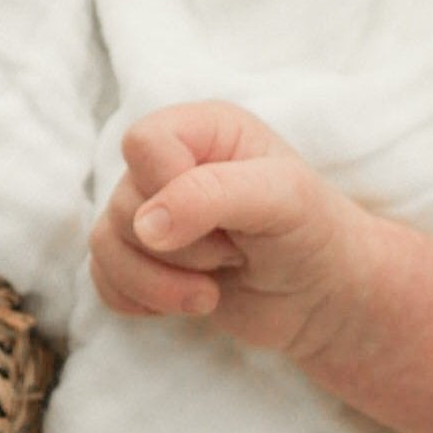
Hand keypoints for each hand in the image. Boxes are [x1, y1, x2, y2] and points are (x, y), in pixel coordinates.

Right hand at [89, 103, 381, 365]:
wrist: (327, 301)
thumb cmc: (314, 235)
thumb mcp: (281, 199)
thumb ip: (211, 195)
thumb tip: (146, 226)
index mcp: (201, 130)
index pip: (143, 144)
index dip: (173, 189)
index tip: (228, 220)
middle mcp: (168, 166)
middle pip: (125, 204)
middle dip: (185, 248)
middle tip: (238, 253)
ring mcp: (151, 214)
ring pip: (107, 245)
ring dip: (163, 283)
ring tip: (216, 289)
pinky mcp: (144, 261)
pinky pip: (104, 280)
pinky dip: (142, 302)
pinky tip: (189, 303)